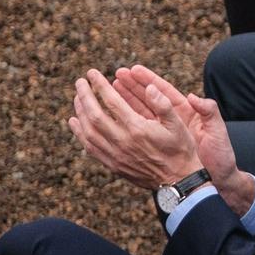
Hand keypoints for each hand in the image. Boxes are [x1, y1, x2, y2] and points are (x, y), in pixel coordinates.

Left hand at [69, 69, 199, 191]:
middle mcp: (122, 141)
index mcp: (137, 128)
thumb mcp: (178, 124)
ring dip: (79, 112)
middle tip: (80, 82)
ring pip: (88, 131)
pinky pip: (90, 147)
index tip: (92, 73)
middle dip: (84, 95)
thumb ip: (162, 104)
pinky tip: (75, 121)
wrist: (177, 181)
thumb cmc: (180, 149)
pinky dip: (79, 133)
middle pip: (94, 115)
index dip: (100, 85)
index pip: (112, 101)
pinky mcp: (112, 164)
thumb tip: (149, 87)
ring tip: (77, 98)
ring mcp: (115, 154)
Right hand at [112, 65, 253, 213]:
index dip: (149, 80)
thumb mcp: (216, 131)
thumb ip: (208, 111)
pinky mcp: (157, 145)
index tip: (134, 69)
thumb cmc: (220, 154)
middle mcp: (173, 120)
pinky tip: (110, 116)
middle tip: (117, 74)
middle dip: (132, 86)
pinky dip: (124, 122)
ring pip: (140, 112)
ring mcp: (164, 132)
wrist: (216, 178)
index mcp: (187, 112)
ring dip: (125, 101)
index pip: (164, 92)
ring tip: (109, 88)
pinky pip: (138, 130)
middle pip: (149, 98)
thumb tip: (194, 97)